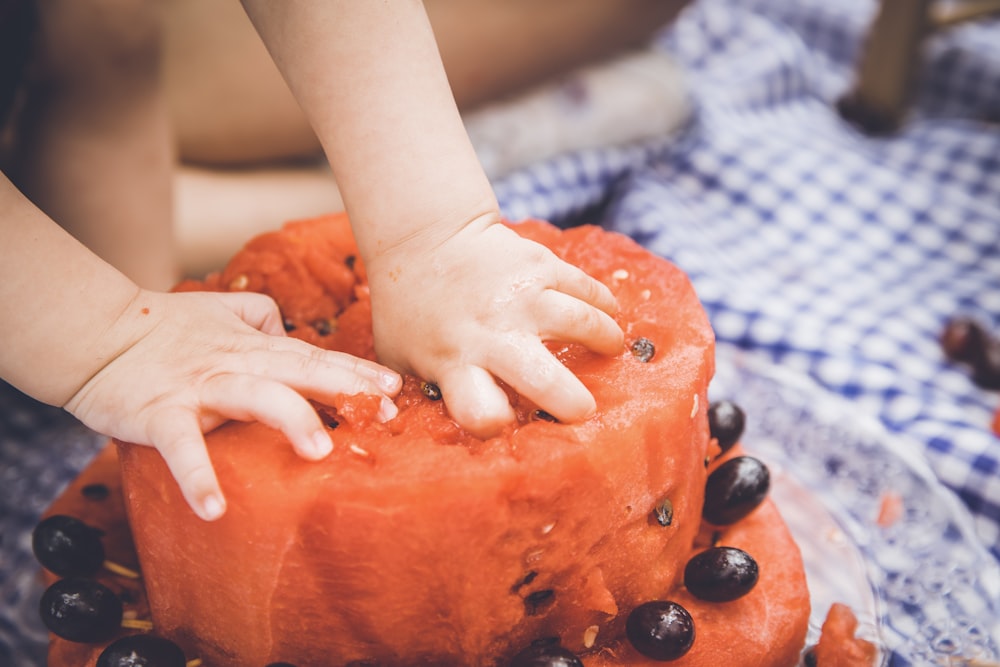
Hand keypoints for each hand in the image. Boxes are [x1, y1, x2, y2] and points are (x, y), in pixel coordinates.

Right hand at [64, 289, 401, 520]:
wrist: (97, 334)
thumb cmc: (166, 328)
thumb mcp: (223, 313)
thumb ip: (263, 319)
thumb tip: (293, 332)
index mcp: (253, 347)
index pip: (313, 358)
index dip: (355, 372)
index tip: (395, 388)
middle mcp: (235, 364)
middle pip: (299, 372)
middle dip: (344, 390)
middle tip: (383, 414)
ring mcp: (199, 387)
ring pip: (253, 396)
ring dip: (289, 420)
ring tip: (322, 452)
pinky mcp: (160, 412)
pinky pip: (181, 445)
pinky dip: (197, 475)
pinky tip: (215, 509)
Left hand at [365, 213, 622, 437]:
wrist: (420, 238)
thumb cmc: (406, 310)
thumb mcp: (399, 357)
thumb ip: (424, 392)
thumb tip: (442, 435)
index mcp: (454, 363)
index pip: (482, 412)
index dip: (497, 423)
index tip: (509, 421)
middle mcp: (492, 333)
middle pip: (545, 381)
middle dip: (573, 403)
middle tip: (583, 409)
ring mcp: (521, 296)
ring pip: (581, 323)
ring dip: (604, 340)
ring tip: (611, 349)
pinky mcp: (540, 264)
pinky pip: (587, 288)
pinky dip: (605, 304)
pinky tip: (610, 314)